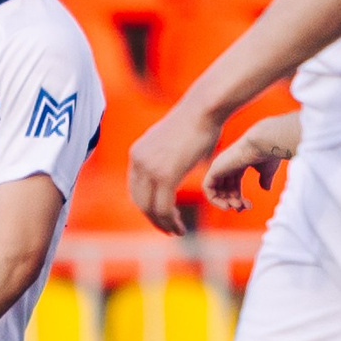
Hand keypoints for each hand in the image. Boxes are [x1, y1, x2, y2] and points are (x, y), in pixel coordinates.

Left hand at [128, 101, 223, 233]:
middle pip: (140, 202)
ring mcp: (150, 168)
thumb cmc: (196, 122)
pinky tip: (180, 225)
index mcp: (137, 153)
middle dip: (154, 220)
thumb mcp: (170, 142)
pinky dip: (170, 221)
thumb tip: (167, 165)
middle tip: (169, 230)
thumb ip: (162, 156)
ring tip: (176, 231)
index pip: (135, 190)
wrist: (204, 108)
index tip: (161, 218)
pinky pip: (164, 207)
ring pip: (151, 208)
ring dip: (163, 224)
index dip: (147, 208)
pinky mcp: (166, 174)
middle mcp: (139, 161)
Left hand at [202, 118, 297, 210]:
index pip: (233, 185)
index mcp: (238, 163)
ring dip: (225, 203)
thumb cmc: (267, 155)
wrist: (262, 144)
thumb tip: (266, 189)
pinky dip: (214, 199)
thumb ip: (265, 179)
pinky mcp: (215, 169)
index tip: (248, 206)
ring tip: (236, 207)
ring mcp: (220, 166)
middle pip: (224, 189)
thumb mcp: (267, 171)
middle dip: (233, 202)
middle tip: (242, 209)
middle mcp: (227, 164)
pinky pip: (208, 188)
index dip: (238, 198)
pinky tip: (226, 205)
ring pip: (215, 190)